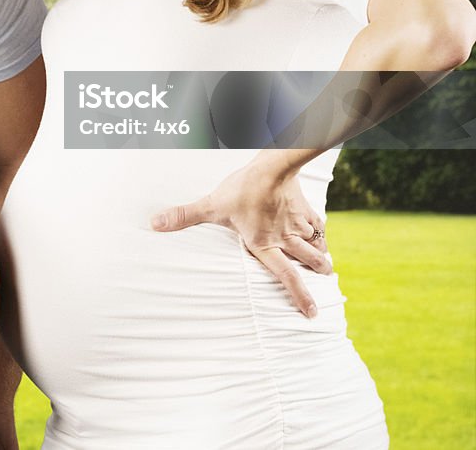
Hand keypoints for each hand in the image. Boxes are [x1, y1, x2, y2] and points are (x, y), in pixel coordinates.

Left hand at [150, 159, 331, 317]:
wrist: (272, 167)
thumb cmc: (242, 189)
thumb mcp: (210, 206)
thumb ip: (184, 216)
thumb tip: (155, 224)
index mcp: (264, 244)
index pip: (285, 276)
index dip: (299, 295)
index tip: (311, 312)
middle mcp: (285, 238)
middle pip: (309, 261)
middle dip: (318, 273)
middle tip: (324, 279)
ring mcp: (298, 224)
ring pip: (317, 245)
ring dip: (321, 255)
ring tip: (325, 264)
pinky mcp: (306, 208)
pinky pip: (319, 224)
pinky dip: (321, 231)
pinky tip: (319, 232)